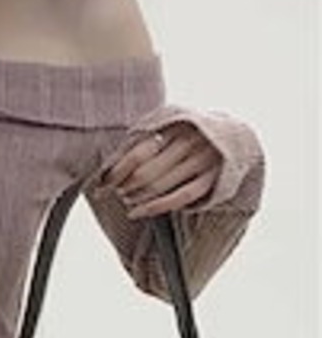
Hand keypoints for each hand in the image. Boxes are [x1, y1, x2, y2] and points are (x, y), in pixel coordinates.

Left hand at [99, 120, 221, 219]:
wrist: (232, 137)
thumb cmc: (187, 135)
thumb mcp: (165, 128)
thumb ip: (138, 143)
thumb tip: (103, 172)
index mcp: (175, 125)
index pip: (138, 152)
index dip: (117, 171)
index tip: (104, 182)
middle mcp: (190, 141)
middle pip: (146, 172)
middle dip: (126, 187)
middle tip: (118, 191)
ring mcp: (202, 160)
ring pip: (160, 186)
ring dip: (137, 198)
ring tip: (127, 199)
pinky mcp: (210, 180)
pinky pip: (178, 199)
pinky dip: (153, 209)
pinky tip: (137, 213)